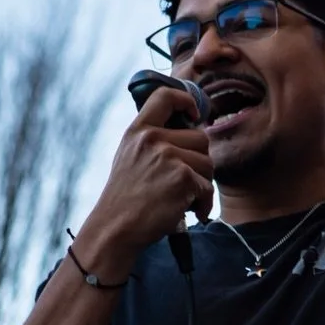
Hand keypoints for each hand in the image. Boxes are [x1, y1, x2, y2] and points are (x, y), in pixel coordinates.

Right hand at [79, 86, 214, 271]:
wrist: (115, 228)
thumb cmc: (125, 199)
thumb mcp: (129, 157)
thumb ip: (153, 142)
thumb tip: (190, 132)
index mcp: (138, 131)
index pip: (164, 96)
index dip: (186, 100)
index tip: (194, 114)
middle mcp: (152, 139)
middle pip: (200, 138)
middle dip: (199, 162)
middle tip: (185, 182)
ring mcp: (168, 157)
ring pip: (208, 163)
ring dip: (202, 184)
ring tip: (184, 199)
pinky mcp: (183, 178)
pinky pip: (208, 187)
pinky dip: (204, 203)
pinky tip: (191, 212)